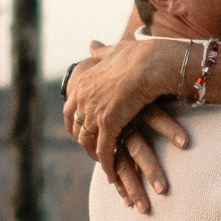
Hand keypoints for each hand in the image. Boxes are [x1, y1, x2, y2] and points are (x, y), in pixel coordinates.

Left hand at [65, 38, 188, 197]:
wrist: (150, 63)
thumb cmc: (139, 55)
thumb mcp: (115, 51)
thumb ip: (102, 52)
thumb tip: (92, 44)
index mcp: (84, 83)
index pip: (70, 109)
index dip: (74, 123)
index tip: (80, 132)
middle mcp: (84, 99)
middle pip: (77, 128)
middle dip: (83, 142)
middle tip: (92, 153)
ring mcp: (94, 112)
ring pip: (88, 142)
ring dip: (95, 156)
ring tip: (104, 166)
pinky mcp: (108, 125)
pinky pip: (105, 151)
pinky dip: (107, 165)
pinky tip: (112, 176)